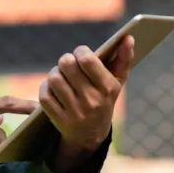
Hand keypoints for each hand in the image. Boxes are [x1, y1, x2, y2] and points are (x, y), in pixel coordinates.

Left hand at [39, 35, 133, 166]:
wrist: (92, 135)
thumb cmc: (105, 98)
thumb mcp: (117, 81)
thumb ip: (124, 58)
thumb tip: (128, 38)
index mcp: (107, 88)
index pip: (87, 60)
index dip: (80, 51)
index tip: (81, 53)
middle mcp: (91, 101)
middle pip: (67, 65)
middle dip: (66, 60)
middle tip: (69, 63)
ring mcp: (75, 112)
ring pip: (54, 79)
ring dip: (55, 73)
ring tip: (61, 74)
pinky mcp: (59, 120)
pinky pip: (45, 95)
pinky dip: (46, 87)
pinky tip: (54, 88)